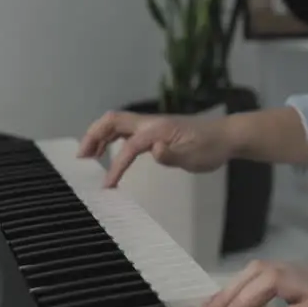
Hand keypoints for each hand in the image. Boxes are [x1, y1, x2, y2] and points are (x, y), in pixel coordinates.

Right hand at [77, 110, 233, 187]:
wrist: (226, 136)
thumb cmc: (210, 147)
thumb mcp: (194, 156)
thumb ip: (172, 155)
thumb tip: (153, 151)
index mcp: (157, 129)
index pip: (128, 147)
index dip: (115, 166)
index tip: (106, 185)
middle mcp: (151, 123)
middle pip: (113, 121)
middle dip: (93, 136)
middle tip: (81, 158)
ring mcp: (152, 124)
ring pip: (118, 124)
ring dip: (100, 136)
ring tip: (88, 155)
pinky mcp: (156, 130)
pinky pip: (127, 130)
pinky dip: (113, 138)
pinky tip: (110, 151)